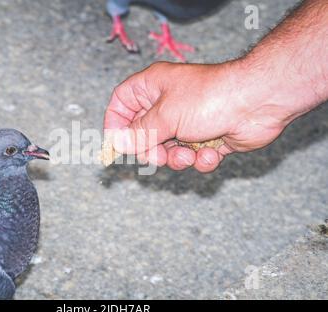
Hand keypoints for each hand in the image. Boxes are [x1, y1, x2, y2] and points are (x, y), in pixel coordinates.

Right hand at [103, 61, 290, 172]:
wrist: (259, 102)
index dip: (116, 124)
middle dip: (151, 150)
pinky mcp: (206, 139)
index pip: (121, 103)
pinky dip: (200, 160)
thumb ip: (139, 133)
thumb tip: (116, 143)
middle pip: (143, 133)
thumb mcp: (166, 116)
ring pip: (167, 150)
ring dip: (177, 158)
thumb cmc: (209, 99)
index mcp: (153, 88)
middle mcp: (167, 104)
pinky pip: (191, 156)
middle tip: (159, 155)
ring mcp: (187, 122)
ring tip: (189, 154)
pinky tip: (211, 154)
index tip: (117, 145)